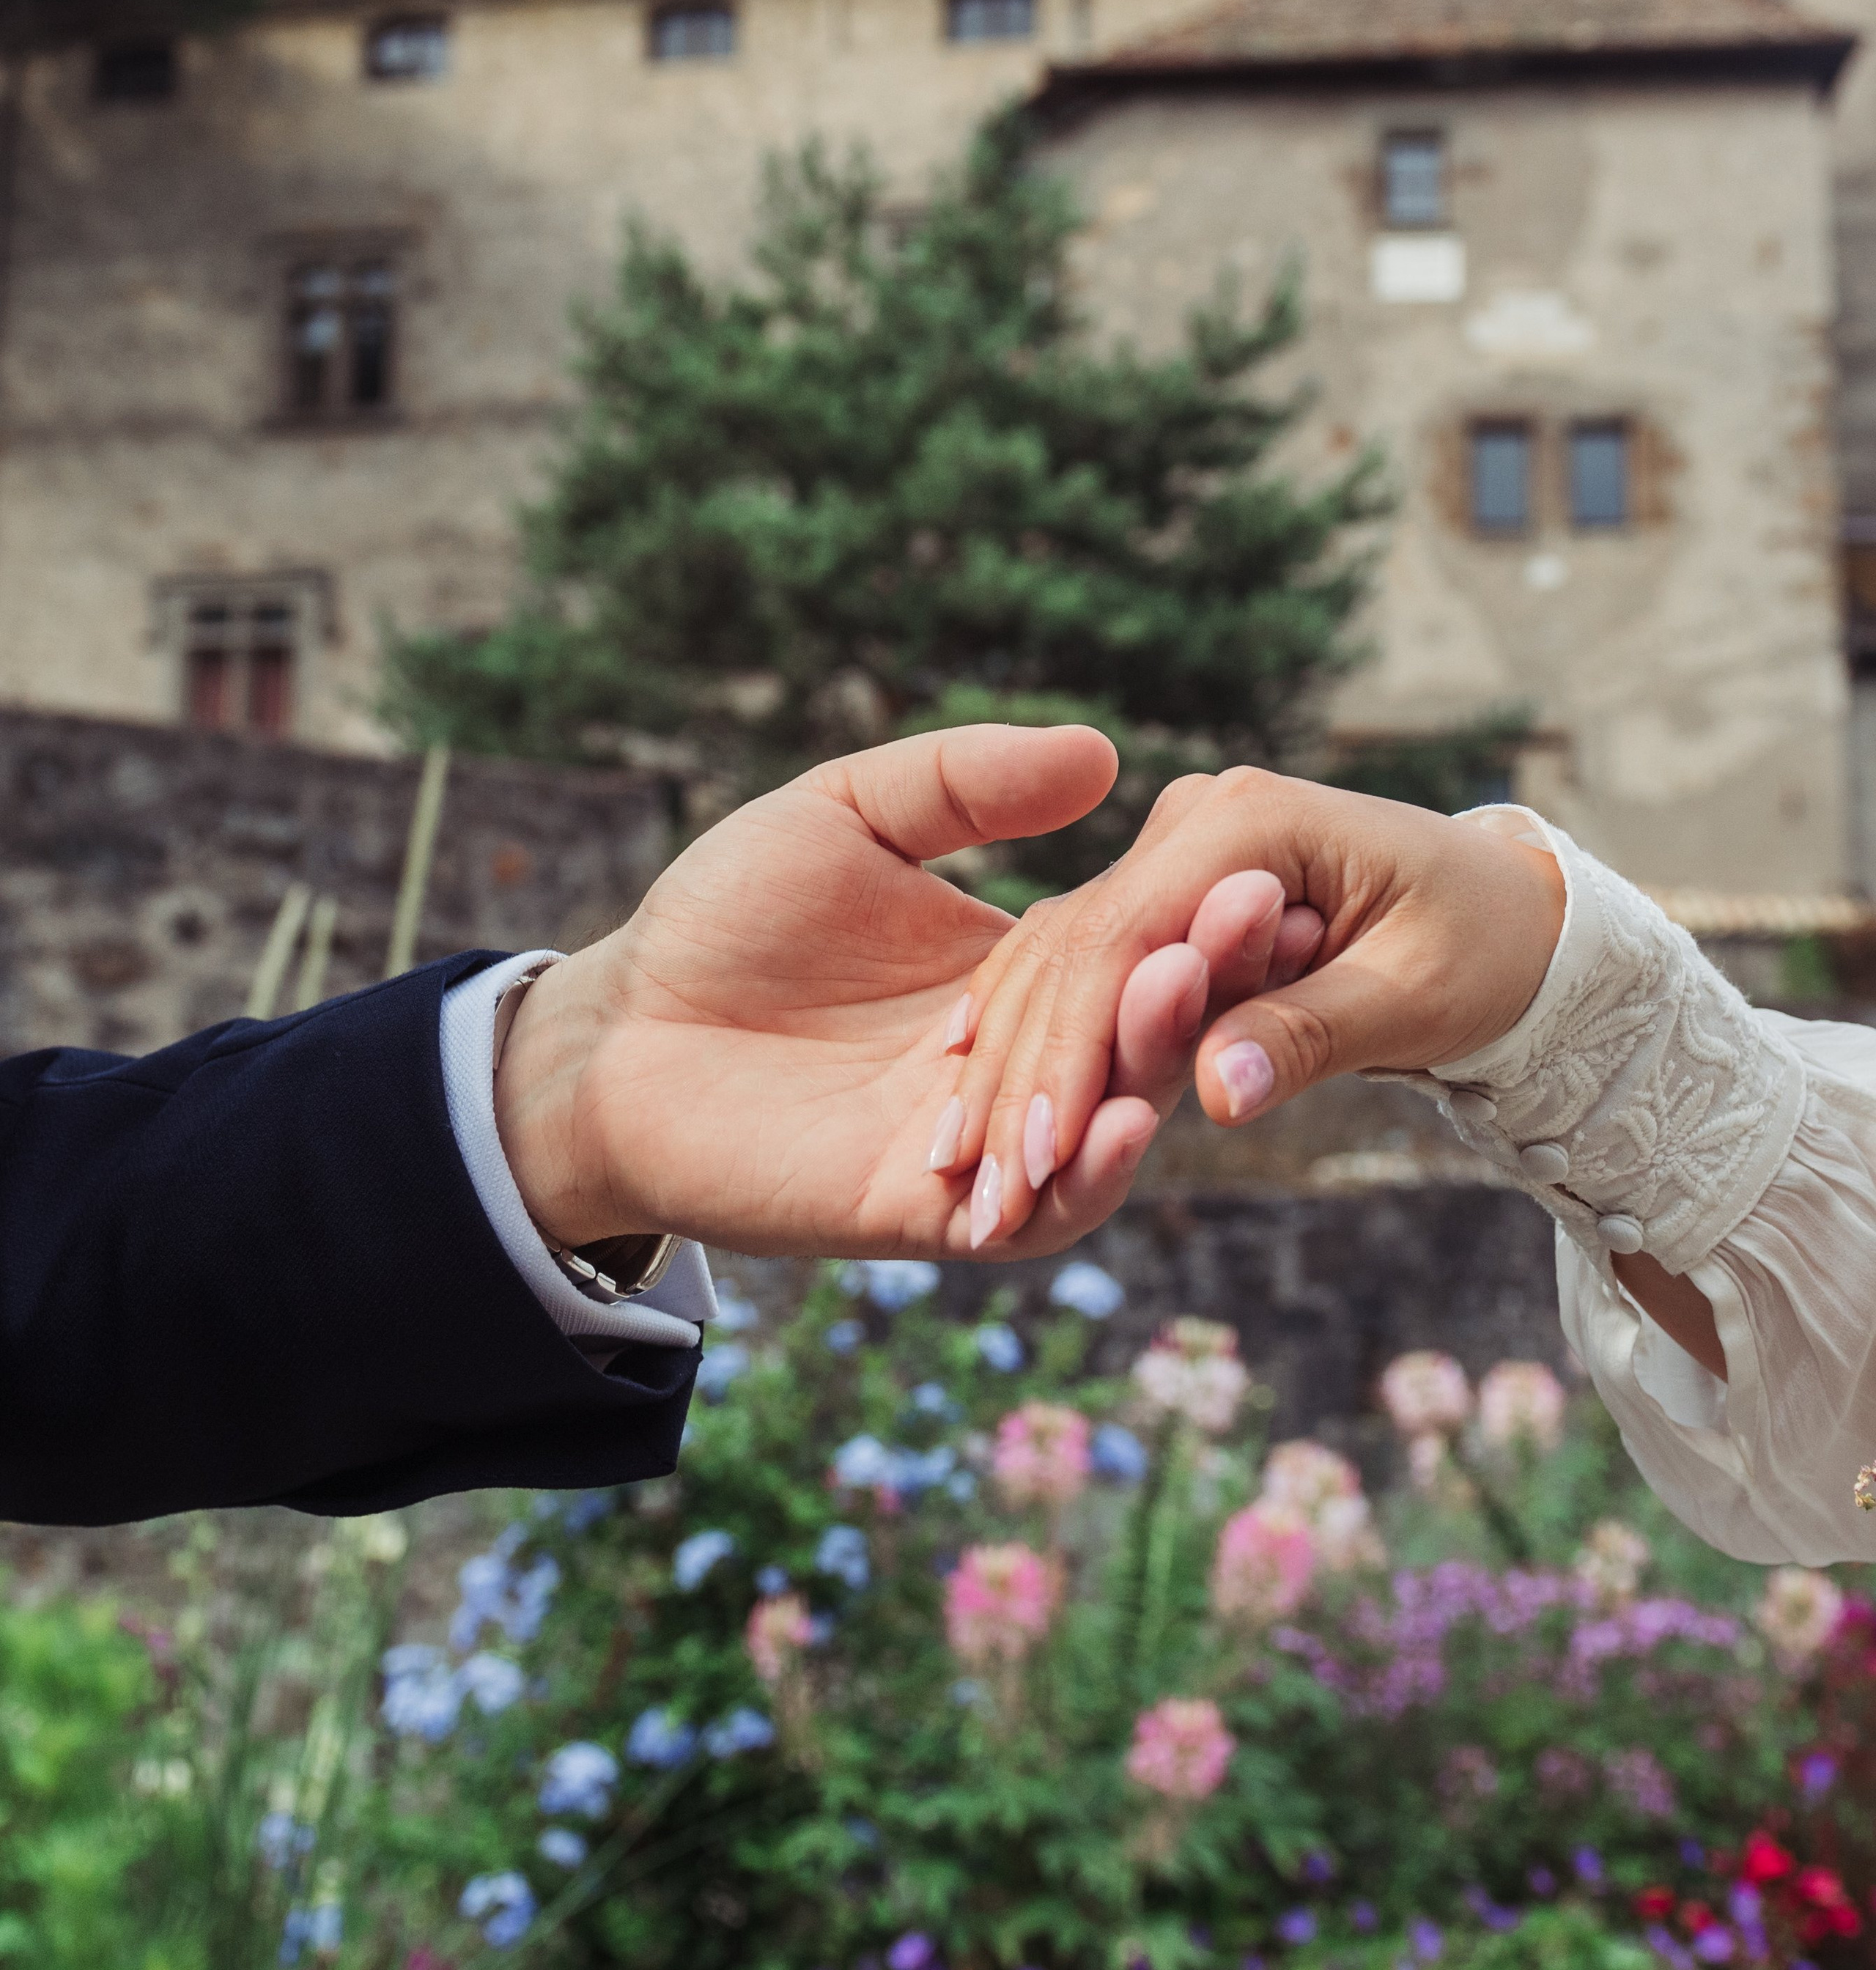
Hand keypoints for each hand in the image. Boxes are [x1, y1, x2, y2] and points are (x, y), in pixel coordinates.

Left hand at [492, 724, 1266, 1263]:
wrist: (617, 1028)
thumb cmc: (723, 916)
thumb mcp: (848, 813)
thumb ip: (966, 784)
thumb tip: (1102, 752)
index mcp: (1013, 969)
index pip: (1132, 948)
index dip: (1196, 916)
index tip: (1260, 864)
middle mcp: (1015, 1061)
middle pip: (1138, 1035)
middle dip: (1198, 982)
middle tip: (1254, 919)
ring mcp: (976, 1144)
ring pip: (1104, 1129)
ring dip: (1153, 1065)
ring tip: (1180, 989)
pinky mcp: (921, 1210)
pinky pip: (1032, 1217)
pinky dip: (1086, 1178)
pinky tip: (1126, 1122)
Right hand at [949, 766, 1563, 1245]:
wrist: (1512, 919)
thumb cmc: (1484, 951)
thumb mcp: (1415, 997)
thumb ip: (1308, 1034)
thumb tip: (1213, 1093)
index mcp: (1251, 819)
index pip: (1124, 935)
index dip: (1072, 1049)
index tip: (1037, 1154)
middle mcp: (1196, 822)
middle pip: (1073, 950)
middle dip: (1022, 1073)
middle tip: (973, 1190)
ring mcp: (1175, 855)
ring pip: (1057, 961)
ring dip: (1006, 1066)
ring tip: (955, 1173)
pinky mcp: (1167, 898)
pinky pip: (1077, 968)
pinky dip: (1025, 1036)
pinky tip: (971, 1104)